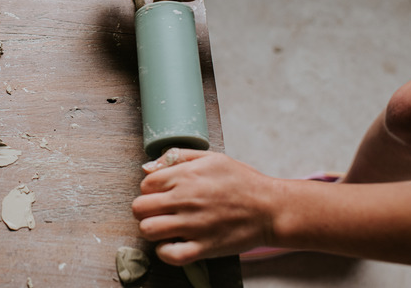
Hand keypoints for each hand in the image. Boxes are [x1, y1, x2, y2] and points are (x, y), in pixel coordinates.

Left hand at [132, 148, 276, 264]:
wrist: (270, 208)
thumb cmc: (242, 182)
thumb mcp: (211, 158)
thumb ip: (178, 156)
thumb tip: (148, 166)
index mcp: (186, 176)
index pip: (145, 184)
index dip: (151, 190)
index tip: (162, 194)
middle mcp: (185, 199)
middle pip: (139, 207)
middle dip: (146, 209)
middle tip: (160, 211)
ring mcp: (193, 225)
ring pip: (147, 230)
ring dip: (152, 229)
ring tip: (165, 227)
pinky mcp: (203, 247)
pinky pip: (169, 254)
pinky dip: (165, 251)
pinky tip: (173, 244)